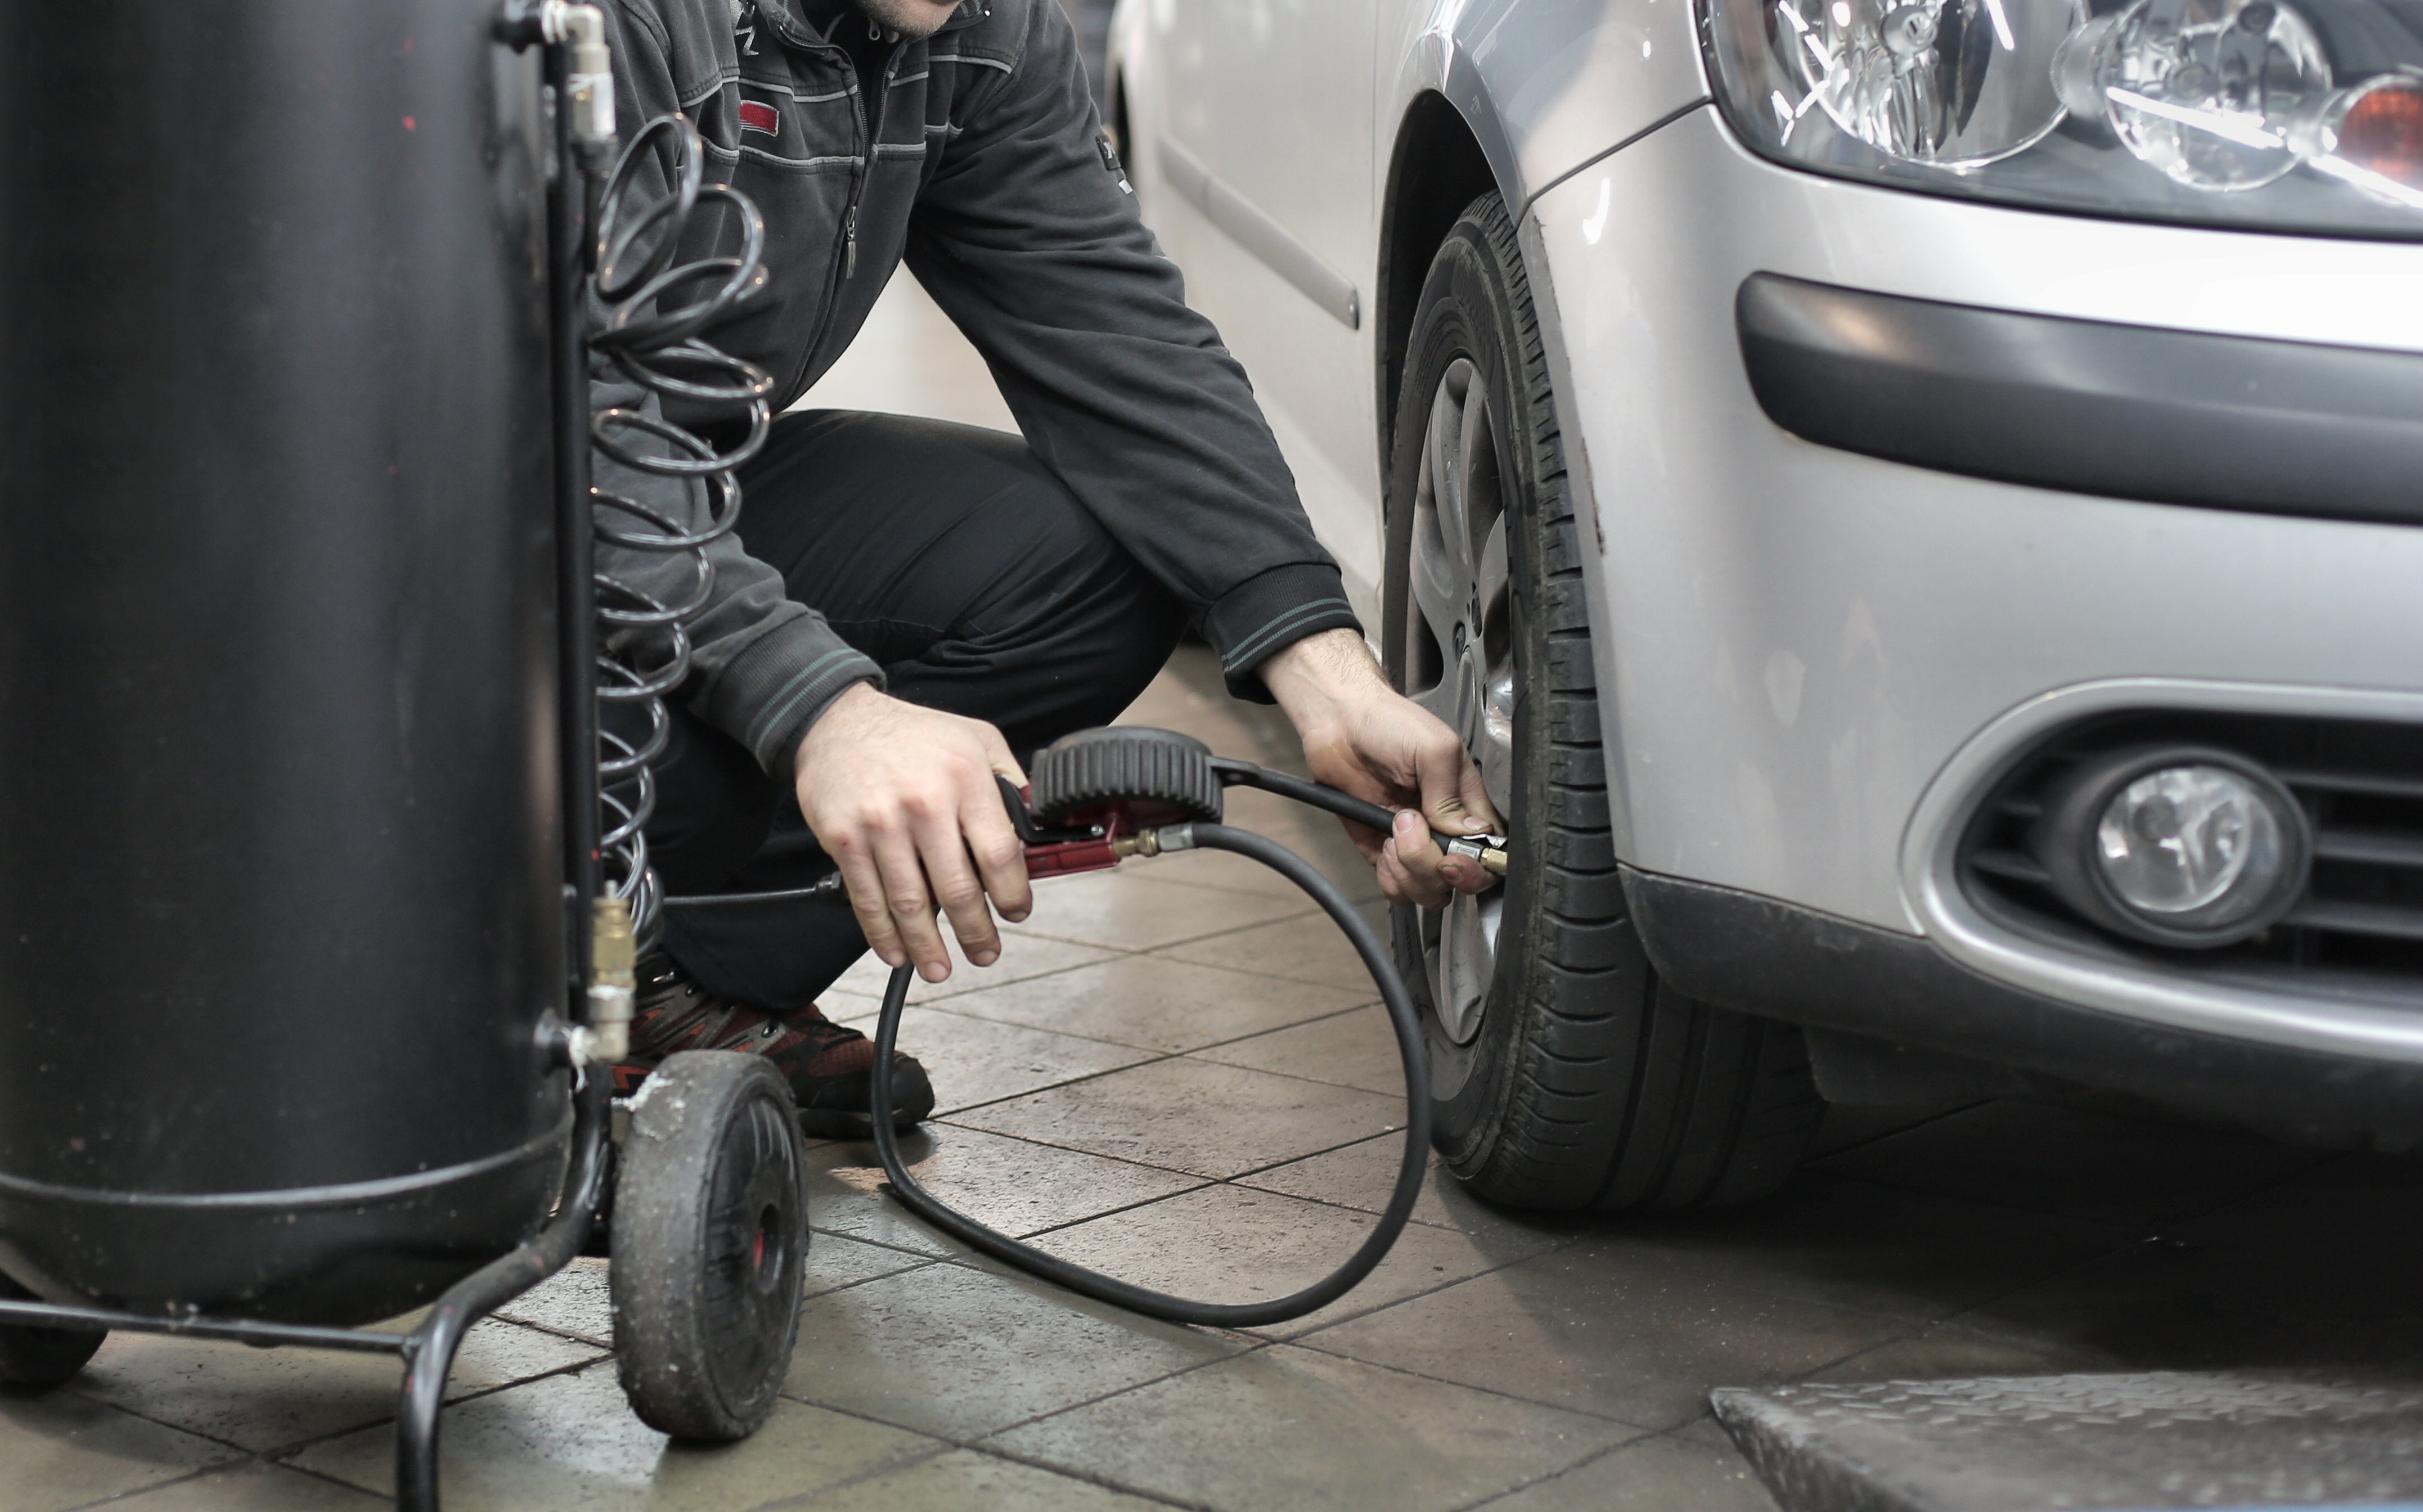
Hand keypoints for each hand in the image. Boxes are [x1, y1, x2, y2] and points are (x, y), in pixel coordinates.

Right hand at [792, 683, 1031, 981]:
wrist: (836, 720)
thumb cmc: (913, 734)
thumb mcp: (976, 737)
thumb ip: (1009, 780)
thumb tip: (1035, 826)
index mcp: (965, 779)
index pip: (999, 855)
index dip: (1013, 894)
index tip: (1016, 912)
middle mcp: (925, 803)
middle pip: (958, 889)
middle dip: (976, 933)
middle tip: (986, 954)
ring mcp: (881, 824)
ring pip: (911, 903)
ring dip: (928, 946)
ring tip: (941, 968)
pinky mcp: (844, 839)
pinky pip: (867, 898)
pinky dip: (882, 934)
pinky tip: (896, 952)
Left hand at [1259, 628, 1500, 909]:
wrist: (1340, 723)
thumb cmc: (1389, 723)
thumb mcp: (1434, 748)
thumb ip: (1451, 794)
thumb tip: (1467, 832)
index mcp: (1467, 804)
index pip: (1489, 853)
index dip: (1475, 865)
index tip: (1453, 855)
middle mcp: (1444, 829)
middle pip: (1458, 880)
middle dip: (1433, 866)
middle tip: (1411, 827)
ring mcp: (1414, 844)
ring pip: (1429, 891)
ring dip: (1409, 869)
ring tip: (1393, 830)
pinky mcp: (1382, 852)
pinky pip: (1396, 889)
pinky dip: (1390, 878)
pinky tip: (1383, 846)